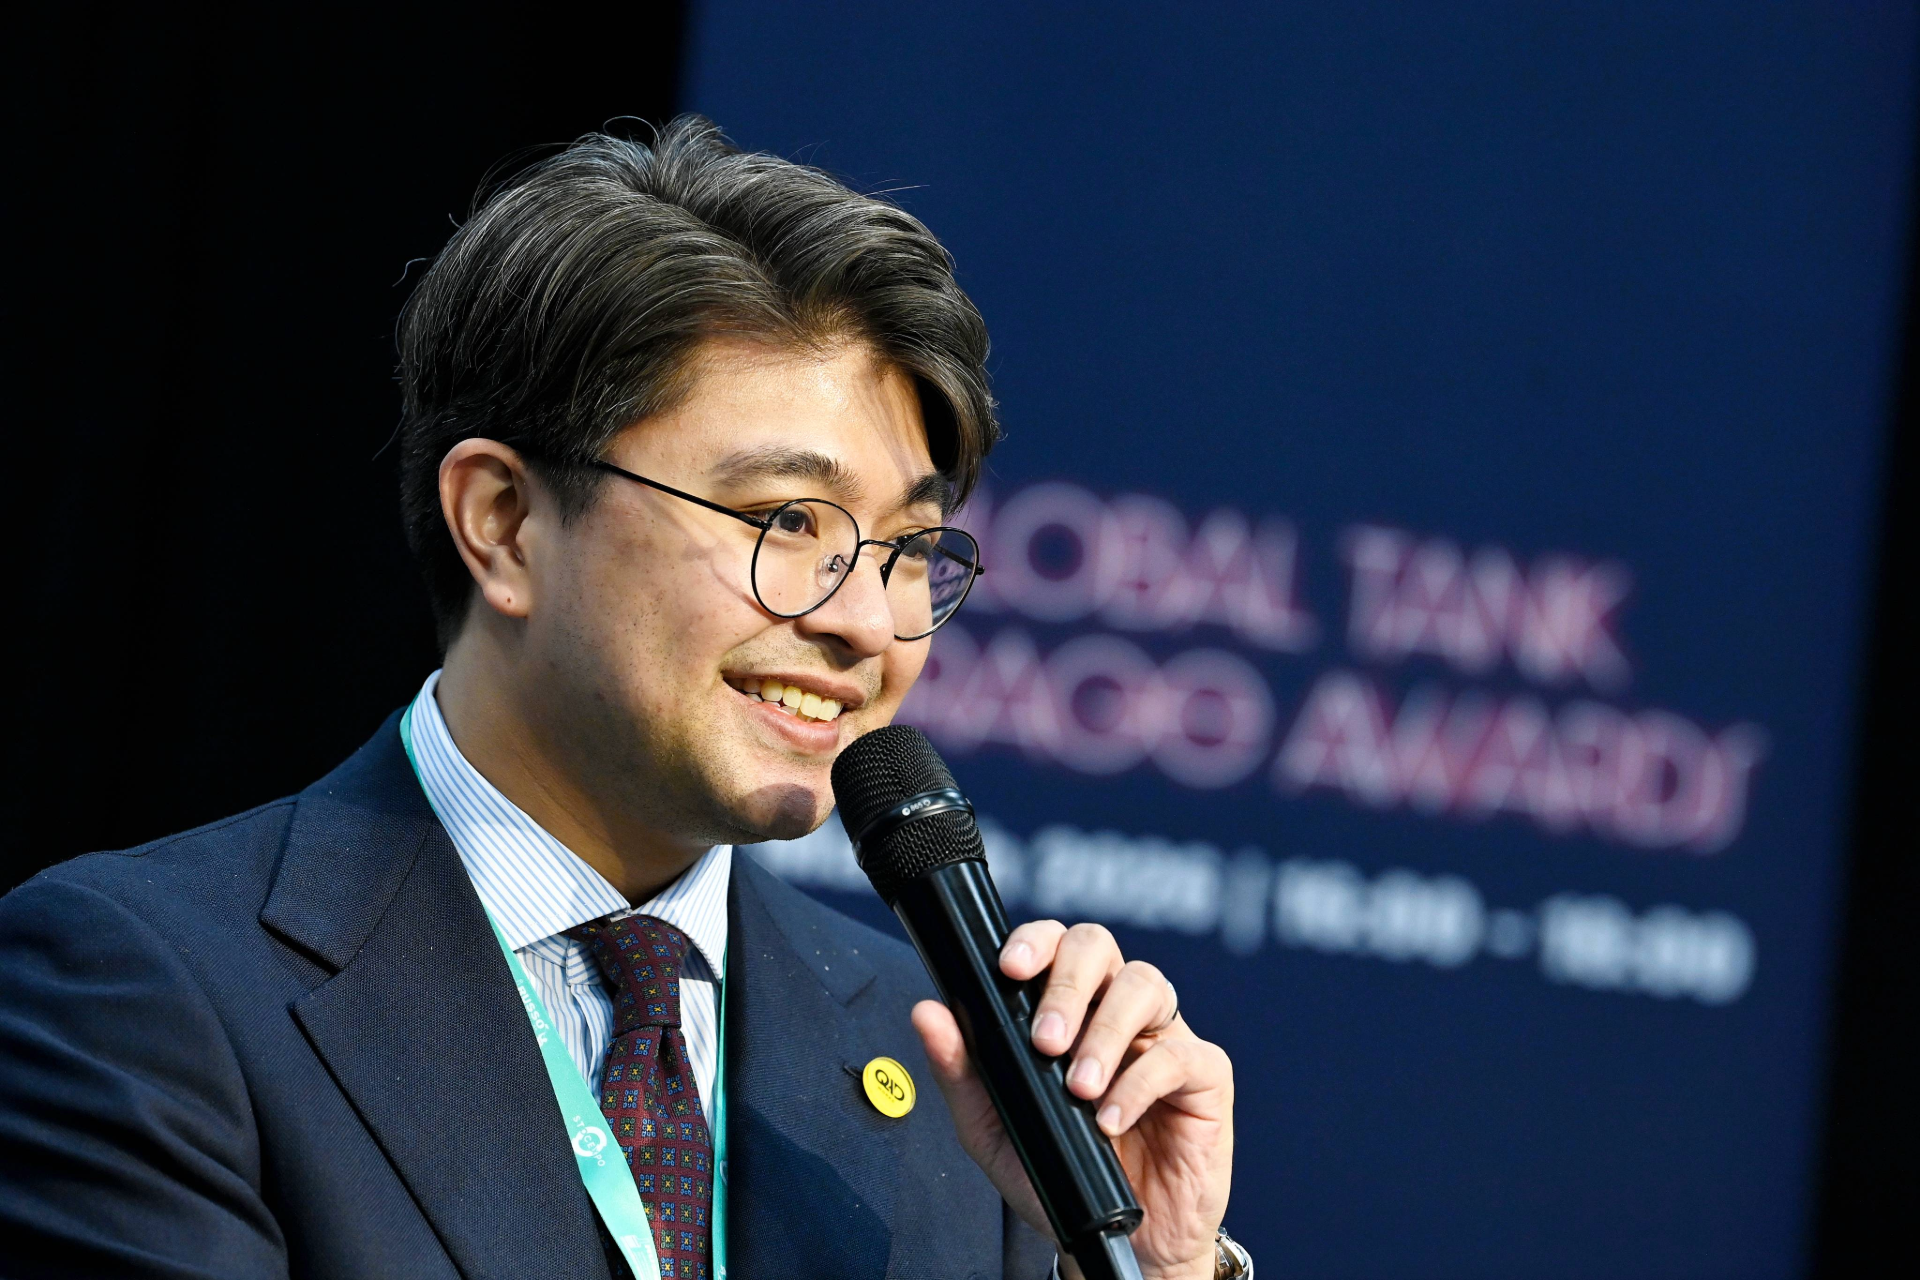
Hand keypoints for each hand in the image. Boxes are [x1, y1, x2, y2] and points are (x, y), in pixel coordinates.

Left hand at [911, 921, 1232, 1279]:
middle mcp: (1116, 1008)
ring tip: (1079, 1086)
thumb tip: (927, 1013)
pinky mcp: (1205, 1074)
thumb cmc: (1061, 1171)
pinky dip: (1139, 1084)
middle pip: (1099, 946)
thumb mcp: (995, 1128)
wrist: (1124, 1239)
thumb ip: (961, 1070)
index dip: (1035, 941)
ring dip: (1104, 1032)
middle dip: (1068, 983)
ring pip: (1145, 985)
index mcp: (1069, 1006)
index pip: (1055, 945)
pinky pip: (1178, 1054)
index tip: (1010, 968)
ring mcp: (1164, 1035)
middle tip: (1045, 1040)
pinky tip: (1109, 1119)